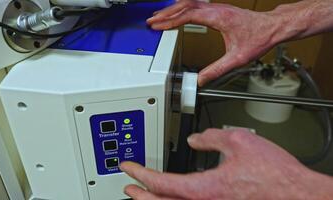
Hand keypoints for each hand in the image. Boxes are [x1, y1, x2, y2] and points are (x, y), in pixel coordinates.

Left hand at [120, 128, 332, 199]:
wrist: (297, 194)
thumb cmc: (274, 174)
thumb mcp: (239, 141)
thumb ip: (211, 137)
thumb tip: (196, 140)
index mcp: (204, 188)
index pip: (162, 182)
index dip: (141, 174)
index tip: (129, 169)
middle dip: (143, 195)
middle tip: (129, 187)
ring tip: (145, 194)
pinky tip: (177, 195)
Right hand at [147, 1, 283, 85]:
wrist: (273, 27)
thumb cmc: (259, 37)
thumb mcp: (237, 58)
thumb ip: (217, 70)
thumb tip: (201, 80)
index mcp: (219, 17)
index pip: (188, 15)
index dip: (171, 20)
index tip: (158, 25)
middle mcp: (216, 9)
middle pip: (185, 5)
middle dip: (167, 12)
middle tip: (152, 20)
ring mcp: (217, 8)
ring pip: (190, 2)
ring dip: (174, 8)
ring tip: (160, 16)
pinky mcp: (219, 10)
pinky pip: (196, 4)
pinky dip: (183, 8)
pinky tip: (178, 13)